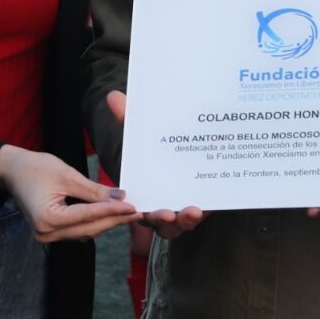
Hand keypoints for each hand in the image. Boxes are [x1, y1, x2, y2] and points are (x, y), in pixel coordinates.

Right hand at [0, 145, 139, 241]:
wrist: (12, 170)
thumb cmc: (36, 168)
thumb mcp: (68, 175)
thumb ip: (95, 190)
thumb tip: (121, 197)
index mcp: (47, 219)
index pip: (88, 216)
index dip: (113, 212)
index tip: (133, 207)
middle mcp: (46, 233)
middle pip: (89, 228)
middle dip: (114, 220)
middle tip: (138, 212)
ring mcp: (47, 236)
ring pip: (85, 231)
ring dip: (107, 222)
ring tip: (129, 213)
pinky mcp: (51, 232)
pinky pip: (78, 230)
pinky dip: (94, 222)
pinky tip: (111, 214)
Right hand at [107, 90, 205, 239]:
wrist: (188, 149)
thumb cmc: (157, 150)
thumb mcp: (143, 134)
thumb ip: (129, 119)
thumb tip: (113, 96)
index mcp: (143, 194)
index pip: (136, 207)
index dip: (136, 211)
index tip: (139, 210)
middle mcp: (161, 205)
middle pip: (159, 221)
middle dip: (162, 219)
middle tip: (166, 213)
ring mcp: (183, 208)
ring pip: (182, 222)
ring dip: (186, 220)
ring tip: (192, 211)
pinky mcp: (204, 205)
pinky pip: (202, 214)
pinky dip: (203, 212)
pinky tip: (206, 205)